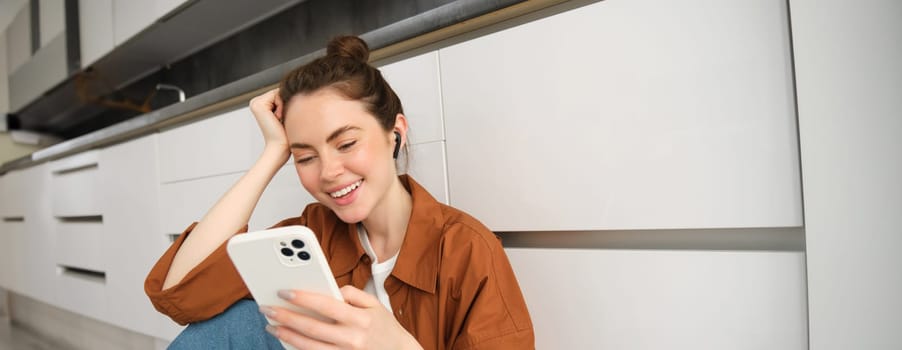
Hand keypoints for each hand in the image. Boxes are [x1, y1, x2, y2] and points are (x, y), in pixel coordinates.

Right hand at [249, 88, 288, 150]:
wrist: (280, 147)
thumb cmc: (286, 134)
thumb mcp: (286, 114)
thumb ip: (285, 101)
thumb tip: (295, 89)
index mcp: (261, 104)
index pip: (280, 93)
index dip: (287, 103)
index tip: (283, 118)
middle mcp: (256, 102)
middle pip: (279, 91)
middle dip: (286, 103)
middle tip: (281, 120)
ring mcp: (255, 102)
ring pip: (279, 93)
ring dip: (284, 105)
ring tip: (280, 119)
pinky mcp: (258, 104)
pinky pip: (277, 95)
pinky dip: (282, 106)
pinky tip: (278, 117)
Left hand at [261, 286, 422, 349]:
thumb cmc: (385, 327)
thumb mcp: (375, 304)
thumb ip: (353, 293)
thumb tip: (330, 288)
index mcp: (360, 319)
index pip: (326, 306)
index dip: (304, 298)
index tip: (284, 291)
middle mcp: (351, 338)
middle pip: (312, 328)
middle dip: (287, 317)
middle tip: (267, 309)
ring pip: (309, 347)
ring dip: (287, 336)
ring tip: (271, 326)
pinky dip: (298, 348)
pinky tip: (287, 340)